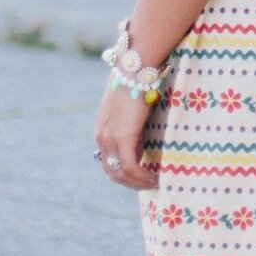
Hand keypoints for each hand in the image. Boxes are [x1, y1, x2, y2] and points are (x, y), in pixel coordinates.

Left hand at [94, 79, 157, 193]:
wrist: (135, 71)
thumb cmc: (136, 86)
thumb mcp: (129, 113)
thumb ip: (130, 131)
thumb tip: (139, 148)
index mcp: (101, 132)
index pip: (108, 163)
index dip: (124, 174)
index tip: (141, 177)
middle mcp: (101, 138)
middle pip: (112, 172)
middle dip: (131, 183)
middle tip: (148, 185)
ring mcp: (110, 138)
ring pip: (120, 173)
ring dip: (137, 183)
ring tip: (154, 183)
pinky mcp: (122, 137)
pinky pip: (130, 167)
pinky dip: (142, 177)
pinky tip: (154, 177)